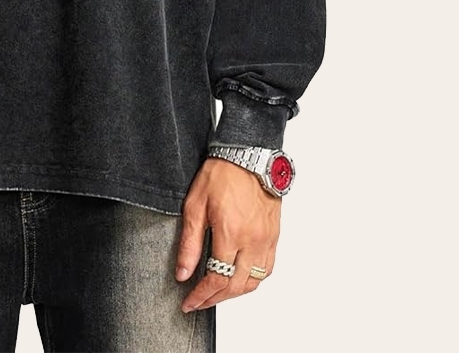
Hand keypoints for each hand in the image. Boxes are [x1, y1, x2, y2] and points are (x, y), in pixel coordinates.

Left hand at [175, 158, 279, 313]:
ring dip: (235, 292)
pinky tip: (239, 277)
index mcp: (231, 234)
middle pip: (236, 286)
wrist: (248, 155)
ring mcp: (266, 240)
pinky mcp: (274, 236)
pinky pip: (267, 269)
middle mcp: (252, 242)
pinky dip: (252, 280)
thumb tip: (183, 273)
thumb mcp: (195, 205)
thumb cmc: (221, 173)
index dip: (202, 296)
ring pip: (254, 282)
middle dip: (215, 299)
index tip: (189, 302)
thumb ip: (190, 243)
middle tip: (199, 301)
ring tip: (216, 292)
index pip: (217, 279)